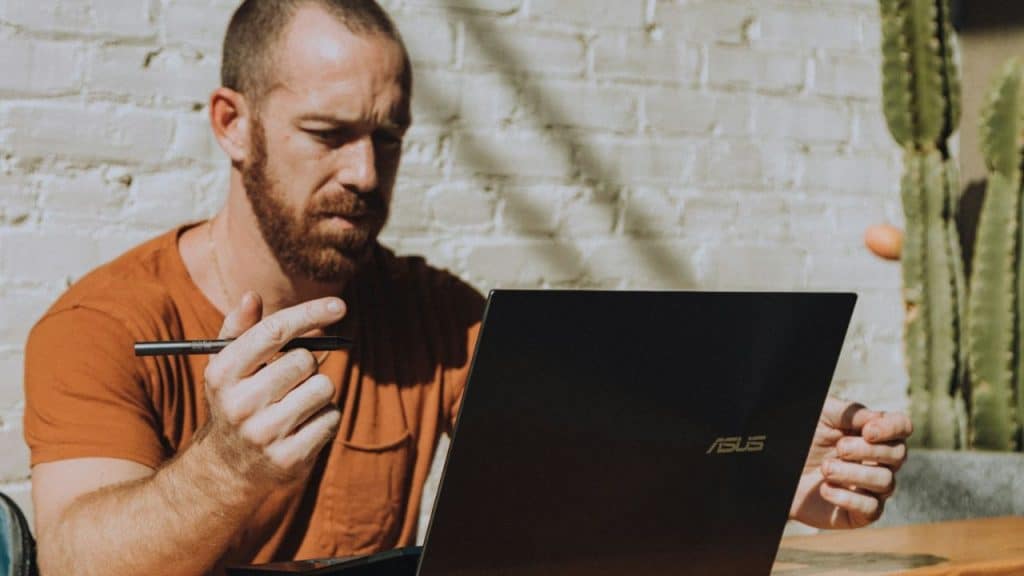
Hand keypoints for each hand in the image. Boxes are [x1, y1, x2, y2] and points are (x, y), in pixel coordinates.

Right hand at [197, 292, 345, 488]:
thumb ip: (240, 329)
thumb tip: (251, 296)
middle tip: (290, 381)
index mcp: (222, 372)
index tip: (340, 305)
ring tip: (294, 405)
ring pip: (323, 388)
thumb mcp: (228, 366)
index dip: (310, 313)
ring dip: (318, 392)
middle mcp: (239, 403)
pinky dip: (325, 417)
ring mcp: (264, 433)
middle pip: (304, 360)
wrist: (227, 468)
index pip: (274, 331)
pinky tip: (302, 426)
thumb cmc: (236, 400)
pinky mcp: (289, 457)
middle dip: (306, 365)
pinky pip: (332, 418)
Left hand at [789, 397, 911, 528]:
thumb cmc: (803, 438)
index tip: (867, 431)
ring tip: (825, 468)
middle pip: (897, 455)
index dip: (892, 428)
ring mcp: (871, 488)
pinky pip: (872, 509)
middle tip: (839, 448)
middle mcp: (878, 461)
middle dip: (868, 450)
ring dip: (853, 473)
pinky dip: (847, 498)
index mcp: (872, 434)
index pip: (902, 427)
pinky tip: (825, 489)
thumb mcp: (822, 416)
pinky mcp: (859, 513)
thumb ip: (849, 412)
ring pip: (885, 482)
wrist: (777, 468)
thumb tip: (876, 418)